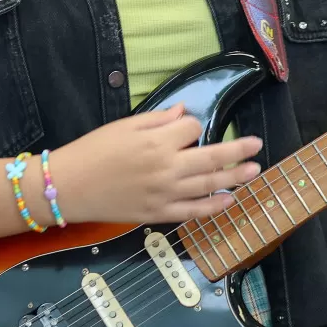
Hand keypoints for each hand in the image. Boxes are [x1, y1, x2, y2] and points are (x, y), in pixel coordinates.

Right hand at [47, 105, 261, 225]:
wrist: (69, 187)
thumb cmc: (93, 151)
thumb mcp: (123, 126)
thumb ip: (158, 120)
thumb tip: (185, 112)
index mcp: (157, 142)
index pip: (192, 129)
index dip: (192, 125)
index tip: (185, 126)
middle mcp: (167, 168)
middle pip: (211, 157)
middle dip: (237, 151)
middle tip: (257, 146)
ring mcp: (165, 194)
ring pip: (208, 186)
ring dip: (234, 178)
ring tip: (253, 171)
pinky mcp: (158, 214)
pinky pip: (192, 212)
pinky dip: (212, 207)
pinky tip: (229, 200)